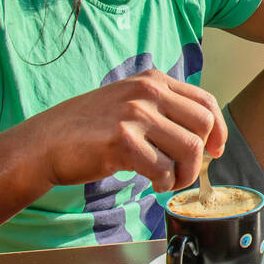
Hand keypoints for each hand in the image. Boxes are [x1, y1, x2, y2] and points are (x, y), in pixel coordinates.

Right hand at [20, 70, 225, 193]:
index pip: (205, 102)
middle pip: (203, 126)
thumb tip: (203, 135)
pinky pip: (164, 169)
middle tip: (184, 172)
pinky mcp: (122, 142)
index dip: (219, 130)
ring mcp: (135, 115)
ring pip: (189, 149)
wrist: (44, 143)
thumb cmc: (89, 129)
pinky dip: (165, 183)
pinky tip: (153, 184)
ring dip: (184, 174)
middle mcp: (147, 92)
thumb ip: (163, 108)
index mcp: (153, 80)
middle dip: (201, 156)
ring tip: (168, 181)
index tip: (216, 151)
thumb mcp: (129, 102)